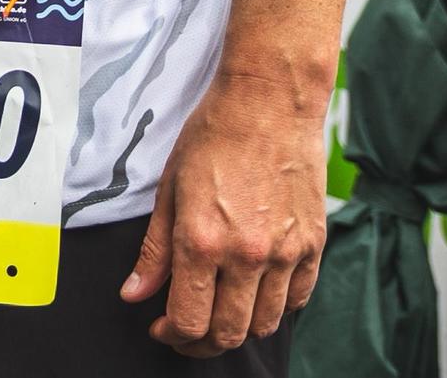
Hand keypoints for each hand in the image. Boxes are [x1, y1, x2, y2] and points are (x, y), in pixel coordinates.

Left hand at [122, 76, 326, 356]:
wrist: (269, 102)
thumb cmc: (214, 135)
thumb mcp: (169, 189)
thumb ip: (154, 250)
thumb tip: (134, 294)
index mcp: (203, 241)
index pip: (189, 321)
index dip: (171, 335)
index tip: (162, 328)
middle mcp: (246, 255)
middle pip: (228, 334)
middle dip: (202, 343)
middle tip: (188, 330)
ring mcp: (285, 253)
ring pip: (264, 324)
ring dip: (239, 328)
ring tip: (221, 311)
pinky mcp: (313, 245)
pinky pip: (297, 299)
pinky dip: (276, 307)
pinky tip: (256, 291)